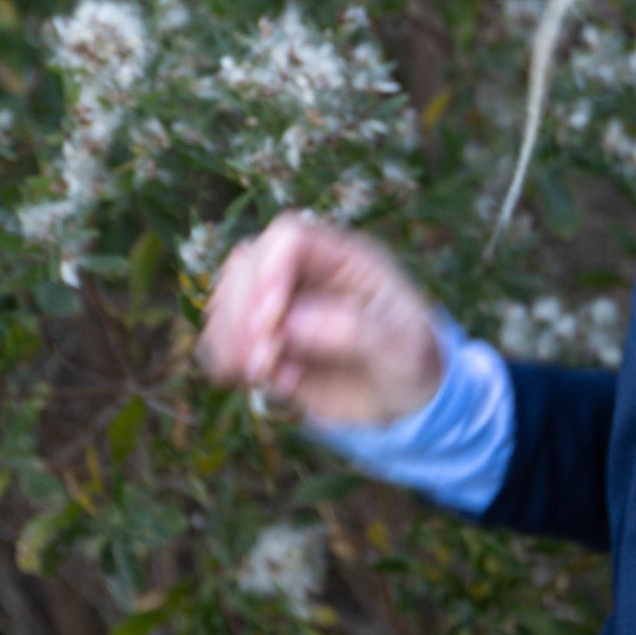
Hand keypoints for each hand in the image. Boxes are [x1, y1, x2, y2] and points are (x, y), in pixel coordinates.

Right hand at [196, 211, 445, 426]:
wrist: (404, 398)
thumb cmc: (413, 361)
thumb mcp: (403, 348)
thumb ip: (355, 330)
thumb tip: (290, 324)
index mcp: (346, 258)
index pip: (289, 237)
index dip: (268, 272)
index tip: (268, 324)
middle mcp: (306, 272)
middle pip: (246, 263)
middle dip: (242, 313)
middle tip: (259, 362)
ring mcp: (280, 304)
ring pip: (226, 297)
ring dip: (228, 337)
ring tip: (260, 376)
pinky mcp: (263, 338)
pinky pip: (222, 335)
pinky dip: (224, 358)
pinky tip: (256, 382)